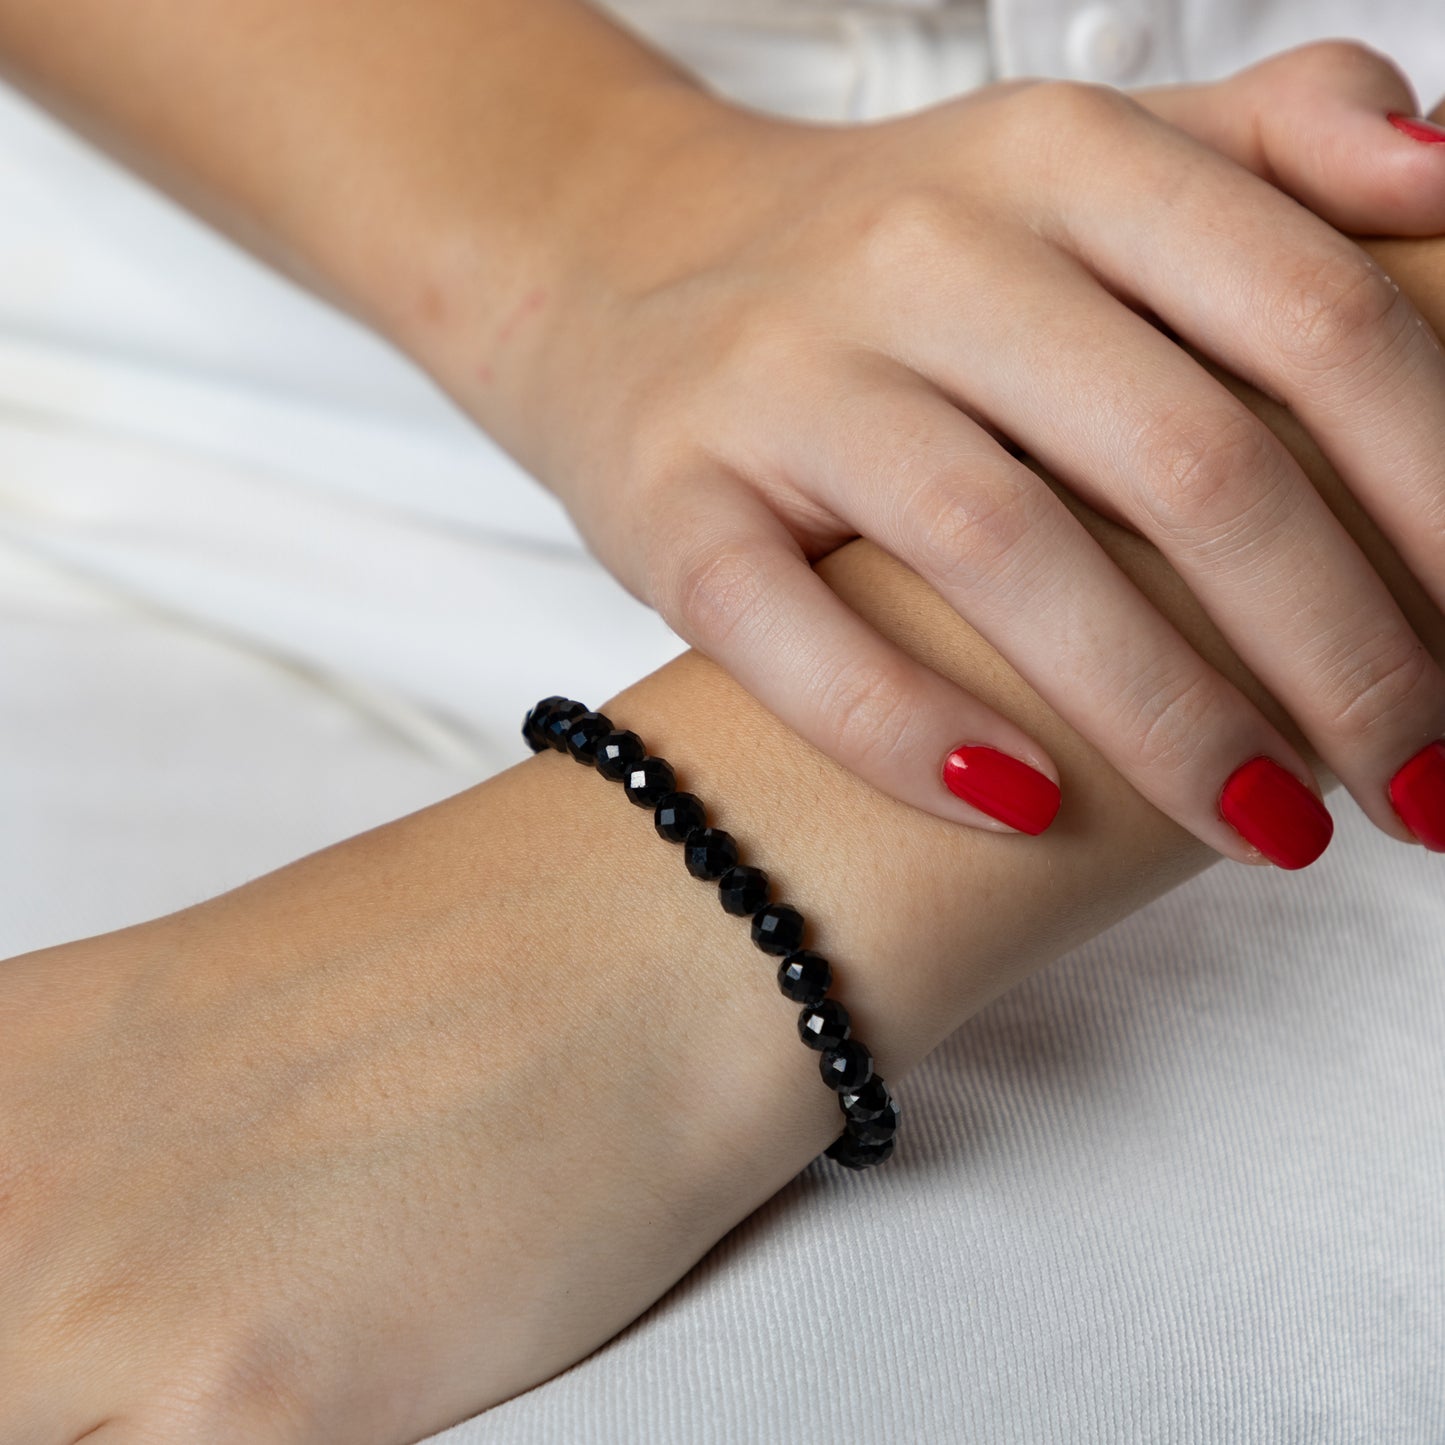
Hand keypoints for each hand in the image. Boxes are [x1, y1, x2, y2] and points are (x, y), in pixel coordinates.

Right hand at [507, 42, 1444, 867]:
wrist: (625, 270)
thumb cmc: (892, 259)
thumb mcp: (1080, 163)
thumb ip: (1276, 145)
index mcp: (1060, 163)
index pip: (1309, 318)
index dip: (1441, 496)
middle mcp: (922, 258)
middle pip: (1184, 458)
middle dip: (1340, 651)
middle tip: (1416, 788)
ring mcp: (783, 384)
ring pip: (1005, 553)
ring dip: (1165, 719)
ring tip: (1269, 829)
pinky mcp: (674, 505)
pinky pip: (795, 637)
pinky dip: (911, 734)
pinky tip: (1021, 809)